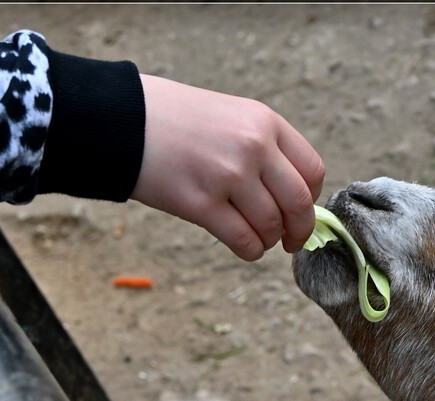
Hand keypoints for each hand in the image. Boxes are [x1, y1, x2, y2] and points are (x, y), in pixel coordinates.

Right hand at [131, 74, 324, 260]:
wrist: (121, 119)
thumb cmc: (175, 119)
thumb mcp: (231, 115)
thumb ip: (264, 147)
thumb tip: (292, 194)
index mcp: (264, 122)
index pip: (313, 170)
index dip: (312, 197)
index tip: (302, 209)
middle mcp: (253, 148)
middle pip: (299, 203)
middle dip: (300, 230)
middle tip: (292, 240)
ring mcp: (228, 176)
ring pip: (271, 226)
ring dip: (269, 240)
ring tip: (258, 238)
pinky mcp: (201, 204)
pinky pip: (244, 241)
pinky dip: (251, 250)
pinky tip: (245, 246)